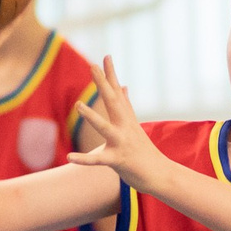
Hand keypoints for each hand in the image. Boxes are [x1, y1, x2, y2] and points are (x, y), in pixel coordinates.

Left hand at [67, 57, 176, 193]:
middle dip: (102, 84)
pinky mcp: (118, 160)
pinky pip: (98, 160)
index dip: (111, 75)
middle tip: (93, 66)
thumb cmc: (143, 150)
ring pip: (105, 128)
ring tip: (78, 105)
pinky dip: (84, 159)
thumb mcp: (134, 124)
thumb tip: (123, 86)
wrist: (160, 174)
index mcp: (127, 119)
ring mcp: (122, 143)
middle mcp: (125, 127)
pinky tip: (69, 157)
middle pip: (112, 102)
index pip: (117, 92)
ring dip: (92, 116)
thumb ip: (126, 105)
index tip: (105, 56)